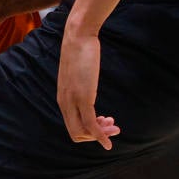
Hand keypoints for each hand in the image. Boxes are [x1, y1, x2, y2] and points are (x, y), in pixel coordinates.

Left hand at [57, 26, 119, 147]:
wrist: (78, 36)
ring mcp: (73, 101)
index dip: (89, 130)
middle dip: (95, 136)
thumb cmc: (81, 50)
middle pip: (76, 133)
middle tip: (114, 128)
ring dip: (101, 135)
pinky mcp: (83, 98)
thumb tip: (87, 83)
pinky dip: (100, 137)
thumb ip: (80, 82)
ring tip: (116, 129)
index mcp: (63, 98)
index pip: (72, 125)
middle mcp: (65, 102)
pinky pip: (90, 125)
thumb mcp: (78, 71)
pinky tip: (109, 142)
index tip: (106, 121)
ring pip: (83, 132)